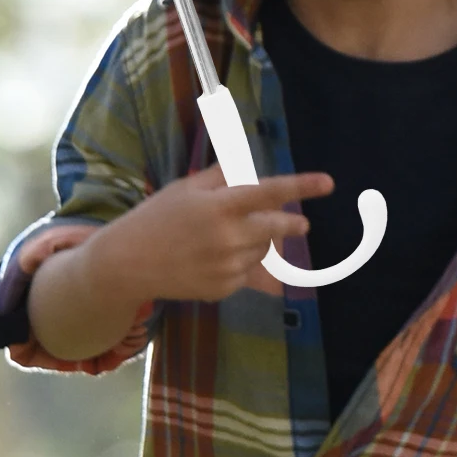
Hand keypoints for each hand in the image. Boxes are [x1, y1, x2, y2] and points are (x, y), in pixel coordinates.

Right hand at [94, 164, 334, 303]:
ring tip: (228, 237)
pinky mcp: (224, 289)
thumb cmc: (157, 217)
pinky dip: (242, 262)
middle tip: (300, 223)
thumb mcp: (187, 187)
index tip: (328, 183)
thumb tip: (251, 167)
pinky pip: (248, 272)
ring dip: (260, 241)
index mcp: (220, 206)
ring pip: (263, 250)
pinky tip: (214, 257)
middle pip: (278, 227)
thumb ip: (223, 176)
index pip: (270, 192)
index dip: (302, 186)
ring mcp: (227, 267)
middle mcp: (229, 237)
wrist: (128, 263)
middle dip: (292, 223)